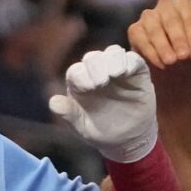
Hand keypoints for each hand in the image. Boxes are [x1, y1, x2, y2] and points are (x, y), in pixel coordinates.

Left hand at [47, 45, 156, 162]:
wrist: (128, 138)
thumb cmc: (100, 130)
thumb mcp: (82, 127)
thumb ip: (69, 114)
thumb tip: (53, 103)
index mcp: (80, 84)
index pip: (76, 71)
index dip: (81, 75)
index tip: (89, 88)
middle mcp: (97, 73)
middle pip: (93, 58)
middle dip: (95, 66)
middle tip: (101, 82)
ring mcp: (117, 71)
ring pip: (113, 53)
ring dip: (113, 59)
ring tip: (115, 73)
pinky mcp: (136, 73)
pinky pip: (133, 59)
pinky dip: (130, 61)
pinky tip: (127, 72)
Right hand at [127, 0, 190, 72]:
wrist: (175, 69)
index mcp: (186, 5)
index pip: (190, 17)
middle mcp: (166, 5)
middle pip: (171, 19)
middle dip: (178, 40)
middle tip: (183, 57)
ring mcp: (148, 16)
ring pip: (154, 28)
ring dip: (163, 46)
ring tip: (171, 63)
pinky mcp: (135, 29)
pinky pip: (141, 39)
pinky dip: (151, 52)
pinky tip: (160, 64)